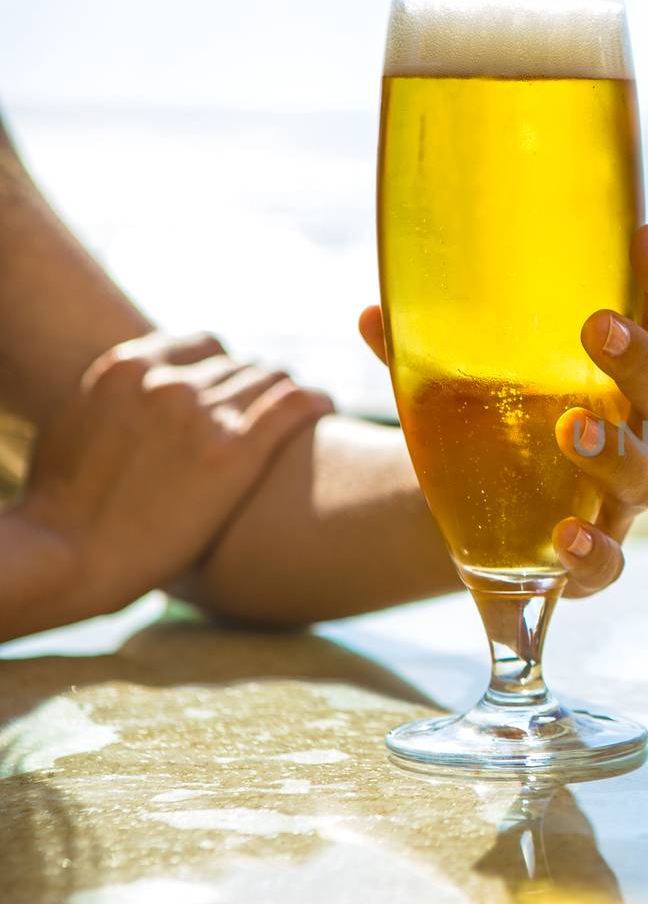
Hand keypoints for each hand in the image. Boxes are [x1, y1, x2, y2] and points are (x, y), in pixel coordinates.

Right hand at [11, 332, 332, 629]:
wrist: (64, 557)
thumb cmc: (64, 509)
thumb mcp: (81, 427)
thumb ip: (122, 403)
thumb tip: (143, 404)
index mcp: (128, 368)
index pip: (205, 346)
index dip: (226, 371)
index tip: (238, 392)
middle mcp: (169, 381)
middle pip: (241, 366)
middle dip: (257, 389)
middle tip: (274, 413)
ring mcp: (203, 414)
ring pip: (271, 379)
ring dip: (287, 395)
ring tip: (303, 413)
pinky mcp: (234, 452)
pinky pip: (294, 405)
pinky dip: (315, 402)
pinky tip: (326, 409)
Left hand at [359, 223, 647, 597]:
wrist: (478, 520)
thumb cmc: (492, 427)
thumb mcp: (461, 380)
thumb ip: (426, 351)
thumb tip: (374, 316)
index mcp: (618, 375)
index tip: (647, 235)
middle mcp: (636, 430)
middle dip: (641, 359)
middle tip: (598, 327)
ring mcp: (620, 497)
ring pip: (647, 476)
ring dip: (615, 452)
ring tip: (571, 431)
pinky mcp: (597, 557)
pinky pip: (611, 561)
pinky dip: (594, 551)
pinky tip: (564, 536)